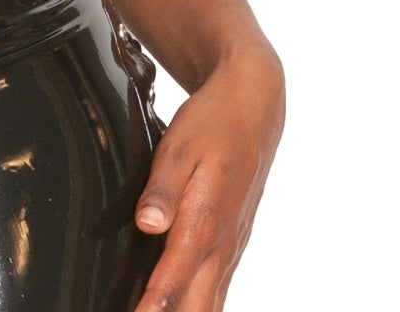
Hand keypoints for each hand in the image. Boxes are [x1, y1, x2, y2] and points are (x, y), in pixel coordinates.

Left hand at [133, 44, 284, 311]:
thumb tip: (147, 225)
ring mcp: (232, 247)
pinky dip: (200, 306)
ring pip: (212, 303)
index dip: (153, 306)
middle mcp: (222, 243)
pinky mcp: (234, 244)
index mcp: (205, 221)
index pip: (174, 280)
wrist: (252, 108)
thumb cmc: (212, 124)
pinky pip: (219, 289)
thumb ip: (161, 190)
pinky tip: (180, 307)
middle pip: (197, 305)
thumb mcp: (179, 148)